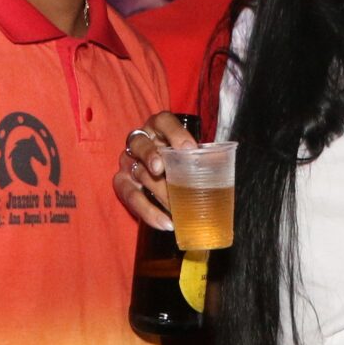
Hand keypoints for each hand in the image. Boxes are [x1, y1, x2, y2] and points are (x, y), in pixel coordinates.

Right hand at [111, 110, 196, 233]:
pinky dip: (149, 212)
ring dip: (158, 192)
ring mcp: (128, 162)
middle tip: (160, 170)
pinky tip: (166, 223)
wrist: (158, 175)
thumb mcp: (187, 155)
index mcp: (158, 128)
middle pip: (140, 144)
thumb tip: (221, 166)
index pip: (163, 122)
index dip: (175, 133)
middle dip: (150, 156)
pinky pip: (132, 198)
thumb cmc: (178, 161)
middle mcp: (139, 142)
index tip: (189, 148)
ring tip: (175, 207)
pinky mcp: (122, 183)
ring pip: (138, 173)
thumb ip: (199, 157)